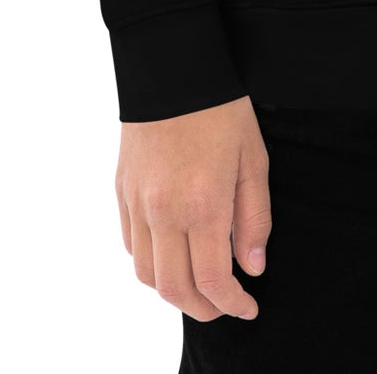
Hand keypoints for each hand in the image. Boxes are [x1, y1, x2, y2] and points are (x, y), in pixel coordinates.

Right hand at [116, 96, 270, 320]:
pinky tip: (174, 253)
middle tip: (226, 305)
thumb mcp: (254, 160)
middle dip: (203, 308)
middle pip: (174, 289)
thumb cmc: (221, 110)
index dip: (231, 304)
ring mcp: (137, 203)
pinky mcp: (122, 191)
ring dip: (174, 291)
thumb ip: (254, 218)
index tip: (249, 307)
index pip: (211, 280)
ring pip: (147, 274)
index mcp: (201, 203)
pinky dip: (152, 263)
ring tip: (200, 284)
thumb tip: (252, 268)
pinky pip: (131, 246)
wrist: (173, 68)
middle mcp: (163, 211)